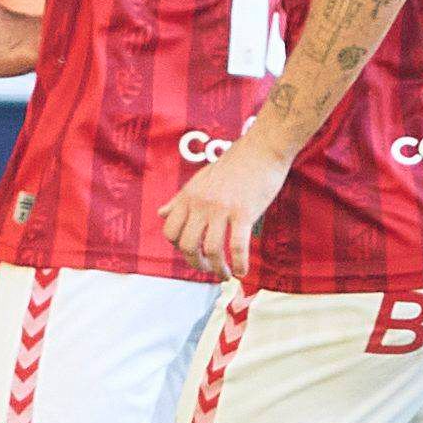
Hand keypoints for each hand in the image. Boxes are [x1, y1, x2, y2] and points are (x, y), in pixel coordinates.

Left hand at [159, 137, 291, 280]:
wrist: (262, 149)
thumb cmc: (234, 164)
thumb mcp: (200, 179)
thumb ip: (180, 199)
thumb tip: (161, 213)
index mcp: (189, 196)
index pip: (170, 231)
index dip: (178, 248)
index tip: (192, 253)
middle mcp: (201, 203)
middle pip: (188, 245)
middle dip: (197, 264)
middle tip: (208, 268)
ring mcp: (221, 208)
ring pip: (211, 250)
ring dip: (218, 269)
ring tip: (226, 274)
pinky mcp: (244, 212)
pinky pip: (237, 247)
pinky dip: (240, 264)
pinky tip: (243, 271)